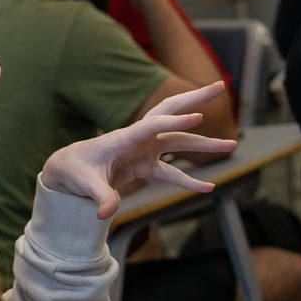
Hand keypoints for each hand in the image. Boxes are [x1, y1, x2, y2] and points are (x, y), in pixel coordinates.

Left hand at [40, 81, 235, 218]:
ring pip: (179, 141)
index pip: (151, 125)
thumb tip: (106, 214)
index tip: (197, 117)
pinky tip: (208, 187)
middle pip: (170, 112)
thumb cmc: (75, 170)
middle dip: (195, 99)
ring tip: (232, 145)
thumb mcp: (85, 183)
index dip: (174, 121)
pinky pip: (172, 171)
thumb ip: (100, 196)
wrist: (69, 169)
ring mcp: (144, 150)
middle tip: (221, 86)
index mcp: (121, 137)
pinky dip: (189, 179)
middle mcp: (137, 139)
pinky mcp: (145, 164)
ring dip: (204, 144)